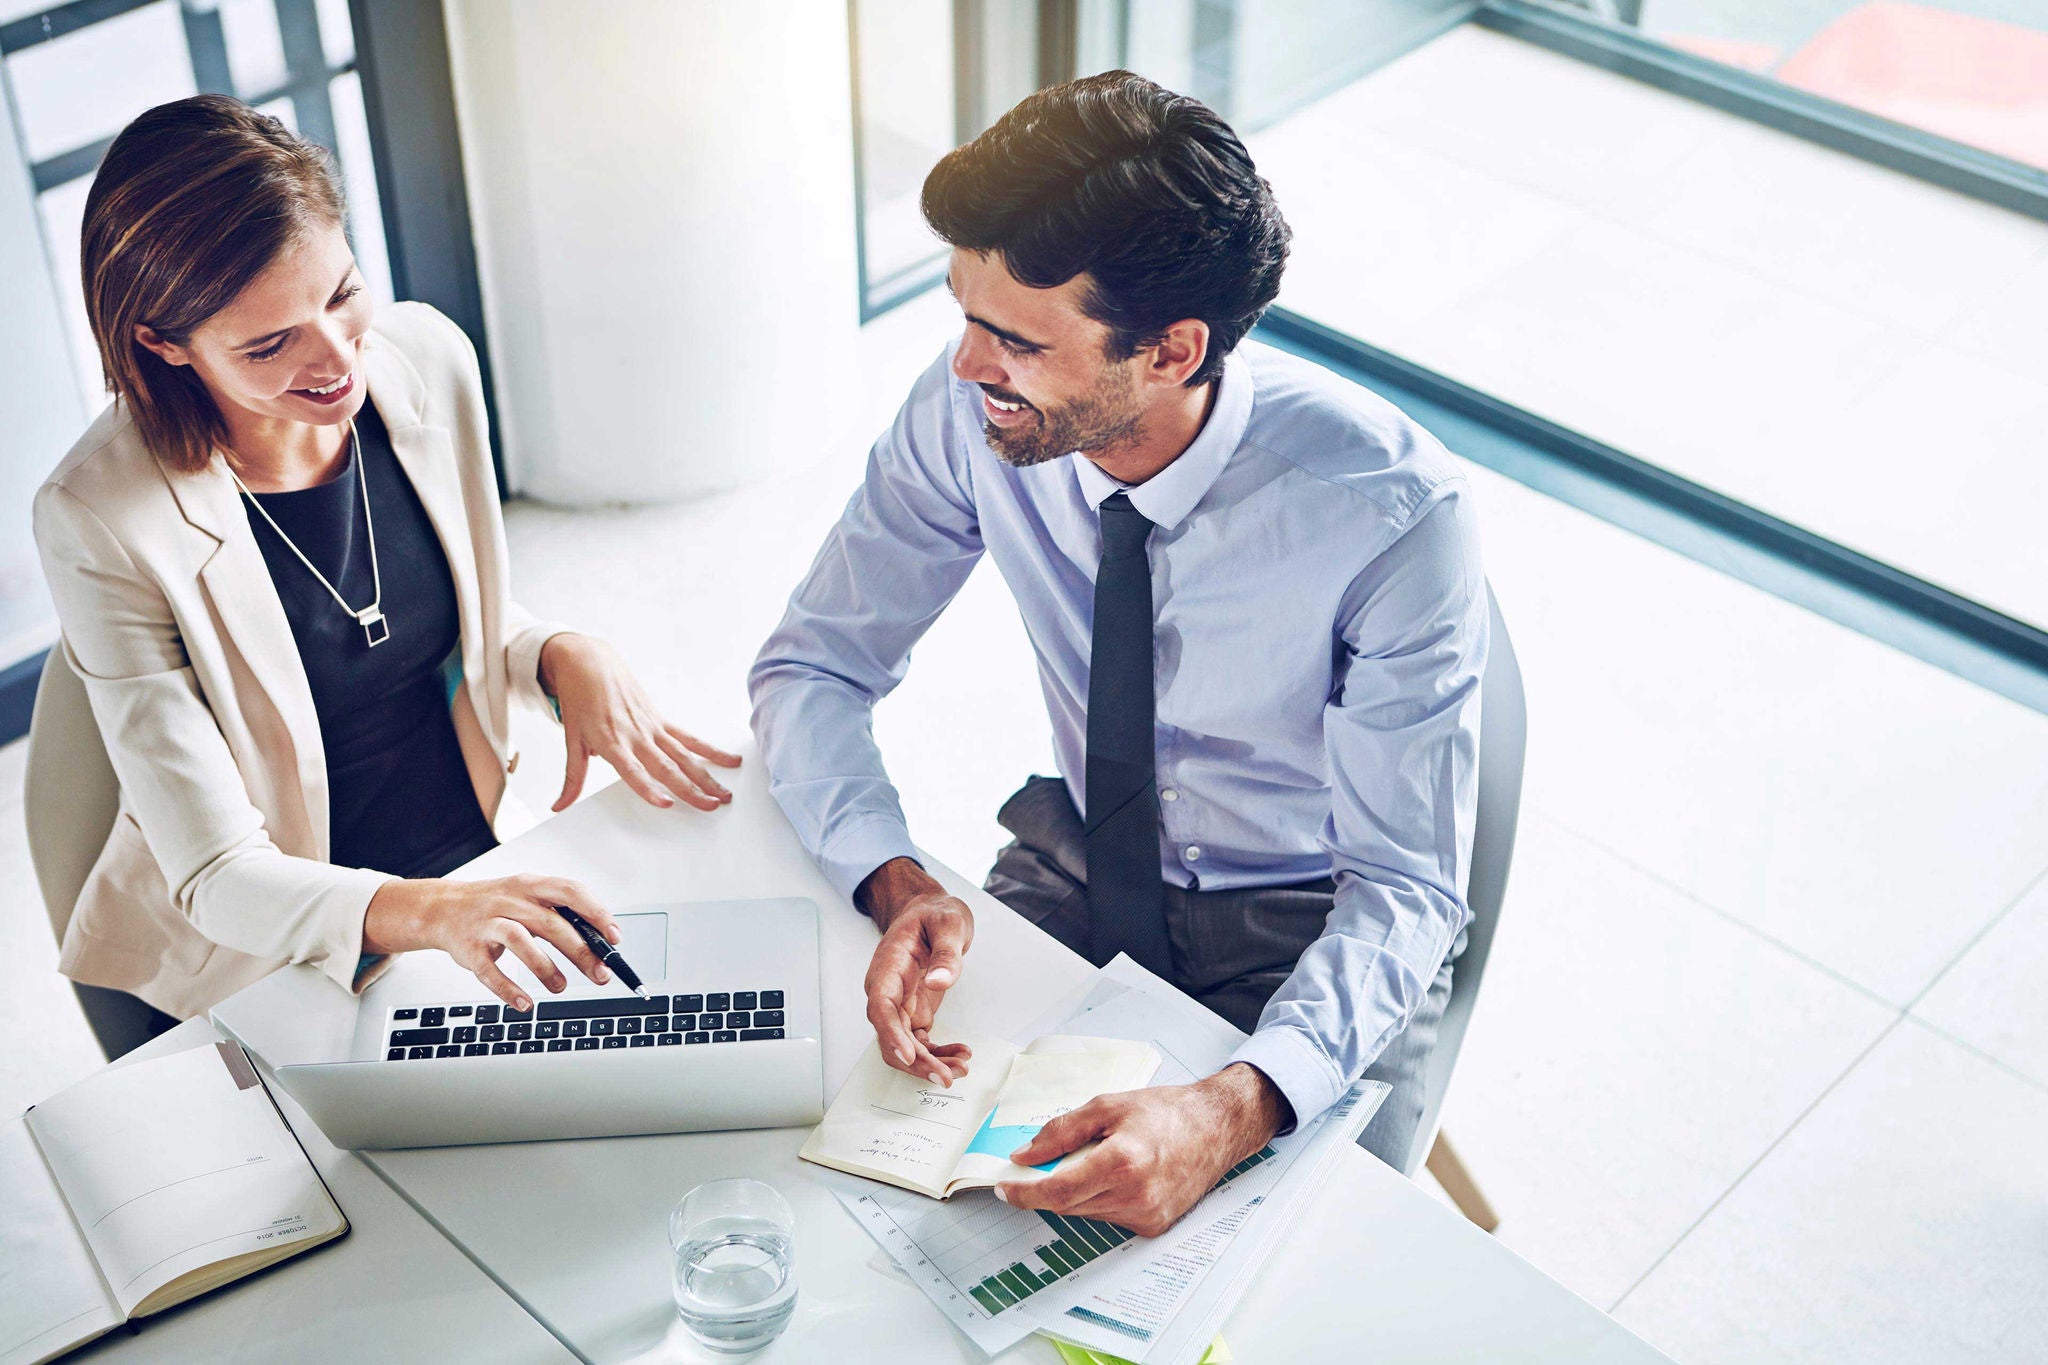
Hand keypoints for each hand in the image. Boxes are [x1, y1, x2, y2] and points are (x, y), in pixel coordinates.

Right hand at [363, 874, 621, 1010]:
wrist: (442, 908)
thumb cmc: (496, 905)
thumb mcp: (529, 897)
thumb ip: (562, 915)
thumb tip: (603, 941)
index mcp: (531, 885)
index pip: (570, 891)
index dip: (596, 913)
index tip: (614, 938)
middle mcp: (510, 900)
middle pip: (551, 923)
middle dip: (581, 951)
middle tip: (600, 974)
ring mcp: (487, 923)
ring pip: (521, 941)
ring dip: (546, 968)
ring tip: (561, 987)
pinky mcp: (469, 949)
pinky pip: (489, 971)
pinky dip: (509, 989)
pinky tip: (525, 1003)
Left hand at [538, 632, 740, 811]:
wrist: (589, 663)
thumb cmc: (579, 701)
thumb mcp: (571, 740)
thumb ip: (573, 777)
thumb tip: (559, 806)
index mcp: (612, 742)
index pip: (634, 771)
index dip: (650, 788)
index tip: (667, 803)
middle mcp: (636, 736)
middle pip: (668, 767)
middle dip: (691, 789)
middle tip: (710, 806)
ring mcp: (652, 727)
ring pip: (685, 756)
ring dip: (707, 776)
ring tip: (725, 794)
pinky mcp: (661, 720)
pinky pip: (689, 738)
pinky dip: (710, 751)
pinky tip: (730, 761)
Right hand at [858, 857, 974, 1085]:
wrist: (929, 911)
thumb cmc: (933, 914)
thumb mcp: (948, 922)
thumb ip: (946, 952)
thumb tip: (939, 981)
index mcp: (888, 967)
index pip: (880, 1007)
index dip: (890, 1034)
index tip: (908, 1054)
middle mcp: (888, 991)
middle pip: (891, 1035)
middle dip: (916, 1061)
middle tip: (944, 1076)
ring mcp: (901, 1004)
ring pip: (905, 1045)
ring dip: (929, 1063)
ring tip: (960, 1068)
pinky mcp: (914, 1012)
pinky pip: (921, 1041)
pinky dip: (938, 1053)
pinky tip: (959, 1054)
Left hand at [995, 1063, 1290, 1237]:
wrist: (1215, 1128)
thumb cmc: (1164, 1111)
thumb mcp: (1106, 1106)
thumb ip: (1061, 1132)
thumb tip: (1024, 1156)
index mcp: (1122, 1161)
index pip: (1058, 1191)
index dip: (1025, 1193)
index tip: (1005, 1187)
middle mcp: (1135, 1195)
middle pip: (1067, 1204)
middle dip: (1045, 1187)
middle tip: (1039, 1164)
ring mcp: (1146, 1216)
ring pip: (1085, 1213)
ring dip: (1073, 1192)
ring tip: (1091, 1160)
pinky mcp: (1153, 1227)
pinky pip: (1107, 1217)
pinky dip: (1097, 1199)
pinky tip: (1113, 1176)